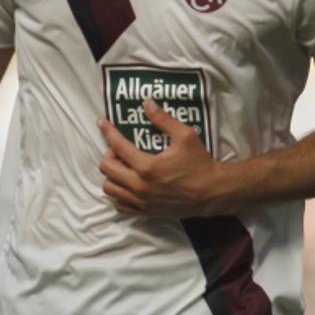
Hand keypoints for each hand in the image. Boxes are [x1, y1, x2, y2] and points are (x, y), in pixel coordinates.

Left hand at [97, 98, 225, 217]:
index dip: (108, 132)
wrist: (212, 192)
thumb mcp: (185, 136)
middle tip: (118, 148)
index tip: (102, 123)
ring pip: (109, 189)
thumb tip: (147, 103)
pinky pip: (119, 205)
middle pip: (107, 169)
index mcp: (147, 167)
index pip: (117, 146)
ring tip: (122, 166)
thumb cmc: (200, 163)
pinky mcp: (146, 211)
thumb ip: (163, 119)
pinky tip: (127, 183)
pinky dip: (118, 193)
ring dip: (111, 175)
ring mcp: (141, 201)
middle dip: (108, 154)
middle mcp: (140, 186)